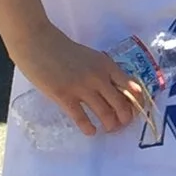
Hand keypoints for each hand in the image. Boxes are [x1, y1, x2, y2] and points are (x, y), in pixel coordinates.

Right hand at [14, 24, 145, 134]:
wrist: (38, 43)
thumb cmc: (64, 51)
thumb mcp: (92, 58)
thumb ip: (104, 73)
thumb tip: (116, 92)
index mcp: (108, 66)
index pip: (132, 88)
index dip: (137, 103)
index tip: (135, 112)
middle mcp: (99, 77)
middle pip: (121, 104)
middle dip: (124, 118)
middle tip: (121, 125)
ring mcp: (82, 87)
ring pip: (104, 113)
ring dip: (109, 125)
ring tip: (108, 129)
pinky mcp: (64, 96)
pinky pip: (81, 117)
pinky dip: (88, 127)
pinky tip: (91, 131)